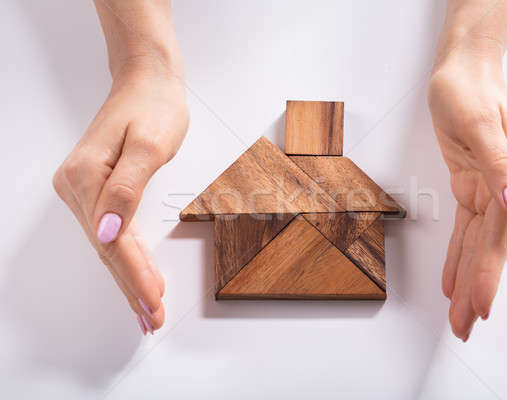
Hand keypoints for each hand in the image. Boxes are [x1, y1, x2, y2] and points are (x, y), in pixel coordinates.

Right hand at [53, 59, 188, 333]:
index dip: (135, 275)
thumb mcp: (149, 145)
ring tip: (147, 310)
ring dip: (129, 279)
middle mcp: (76, 187)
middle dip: (132, 288)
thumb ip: (126, 189)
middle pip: (107, 250)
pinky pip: (111, 232)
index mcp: (86, 178)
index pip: (113, 242)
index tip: (153, 303)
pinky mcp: (94, 189)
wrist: (146, 81)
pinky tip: (139, 276)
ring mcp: (82, 190)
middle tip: (151, 320)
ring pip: (109, 246)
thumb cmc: (154, 107)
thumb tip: (106, 233)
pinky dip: (128, 258)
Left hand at [428, 49, 506, 340]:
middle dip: (476, 289)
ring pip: (477, 245)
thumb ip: (499, 166)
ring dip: (466, 280)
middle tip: (463, 326)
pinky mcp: (473, 187)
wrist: (463, 72)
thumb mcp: (479, 124)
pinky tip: (452, 279)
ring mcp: (492, 190)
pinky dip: (458, 255)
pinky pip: (466, 229)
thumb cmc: (469, 91)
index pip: (500, 236)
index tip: (480, 305)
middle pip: (489, 248)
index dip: (488, 273)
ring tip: (458, 315)